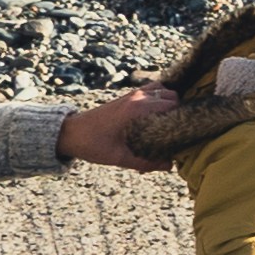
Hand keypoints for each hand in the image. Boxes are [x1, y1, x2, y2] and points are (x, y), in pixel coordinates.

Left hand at [55, 88, 174, 172]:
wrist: (71, 132)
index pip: (172, 105)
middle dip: (178, 111)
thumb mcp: (118, 157)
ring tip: (170, 122)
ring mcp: (133, 94)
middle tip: (177, 130)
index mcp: (137, 109)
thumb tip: (169, 165)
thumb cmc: (93, 145)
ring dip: (170, 102)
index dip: (181, 118)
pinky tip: (159, 114)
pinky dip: (161, 97)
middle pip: (172, 96)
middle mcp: (138, 97)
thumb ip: (144, 162)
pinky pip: (153, 89)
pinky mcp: (128, 95)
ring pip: (164, 90)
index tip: (183, 132)